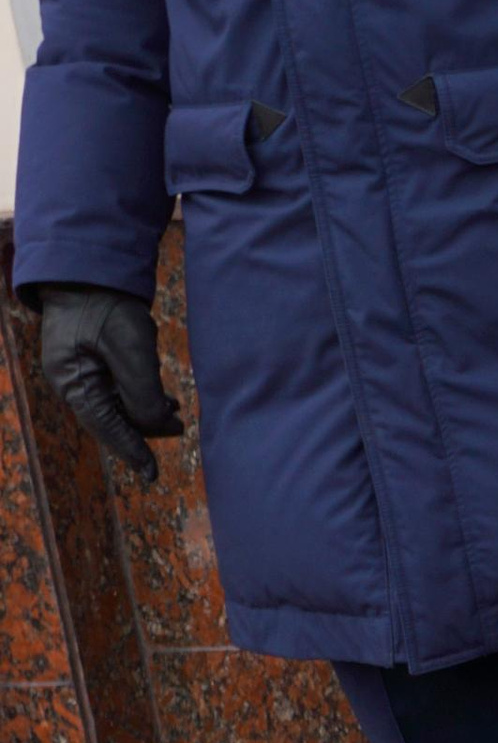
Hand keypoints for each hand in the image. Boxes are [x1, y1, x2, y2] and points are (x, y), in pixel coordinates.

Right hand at [28, 283, 180, 481]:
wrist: (88, 267)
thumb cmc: (106, 305)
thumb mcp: (131, 347)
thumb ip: (143, 391)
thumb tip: (156, 425)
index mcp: (74, 383)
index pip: (107, 428)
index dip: (132, 451)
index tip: (152, 475)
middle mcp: (72, 382)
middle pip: (112, 418)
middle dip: (145, 426)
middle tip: (179, 426)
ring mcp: (79, 370)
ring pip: (116, 404)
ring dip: (145, 409)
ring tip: (174, 409)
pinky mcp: (90, 359)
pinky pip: (115, 388)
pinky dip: (138, 394)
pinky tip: (160, 394)